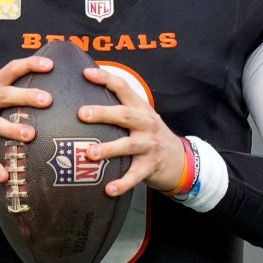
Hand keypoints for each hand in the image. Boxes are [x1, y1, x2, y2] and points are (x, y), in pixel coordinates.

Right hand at [0, 56, 53, 181]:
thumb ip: (16, 88)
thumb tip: (54, 82)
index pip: (11, 69)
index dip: (30, 65)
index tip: (50, 65)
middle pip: (5, 95)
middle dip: (26, 96)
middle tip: (47, 100)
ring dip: (13, 130)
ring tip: (30, 135)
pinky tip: (5, 175)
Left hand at [77, 67, 186, 196]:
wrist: (180, 159)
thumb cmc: (151, 135)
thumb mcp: (141, 117)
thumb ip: (120, 108)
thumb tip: (84, 100)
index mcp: (140, 108)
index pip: (123, 88)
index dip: (106, 78)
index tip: (86, 73)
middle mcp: (146, 124)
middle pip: (125, 115)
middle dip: (103, 113)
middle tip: (82, 113)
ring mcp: (149, 146)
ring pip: (129, 145)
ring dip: (109, 148)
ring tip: (90, 153)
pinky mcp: (150, 167)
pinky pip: (135, 176)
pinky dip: (122, 183)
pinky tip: (108, 189)